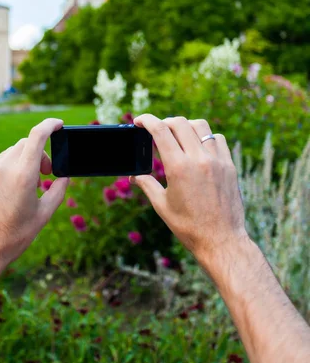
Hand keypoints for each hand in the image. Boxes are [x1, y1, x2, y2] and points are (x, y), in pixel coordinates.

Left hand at [0, 118, 68, 277]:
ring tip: (29, 186)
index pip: (37, 136)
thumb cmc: (14, 236)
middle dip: (40, 153)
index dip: (50, 125)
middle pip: (26, 144)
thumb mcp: (44, 215)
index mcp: (23, 175)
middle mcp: (3, 168)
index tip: (59, 124)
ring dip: (24, 161)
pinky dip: (11, 169)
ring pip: (11, 153)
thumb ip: (58, 190)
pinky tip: (12, 191)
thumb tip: (65, 176)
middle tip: (45, 174)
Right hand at [132, 115, 247, 265]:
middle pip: (179, 123)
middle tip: (157, 129)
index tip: (140, 120)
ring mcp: (217, 160)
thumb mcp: (162, 206)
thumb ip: (146, 185)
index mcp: (178, 168)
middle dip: (164, 122)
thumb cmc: (189, 227)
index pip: (160, 131)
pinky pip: (217, 139)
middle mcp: (198, 159)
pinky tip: (199, 147)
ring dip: (186, 125)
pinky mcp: (229, 166)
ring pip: (200, 126)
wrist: (221, 241)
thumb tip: (133, 176)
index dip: (147, 120)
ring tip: (178, 135)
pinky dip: (205, 137)